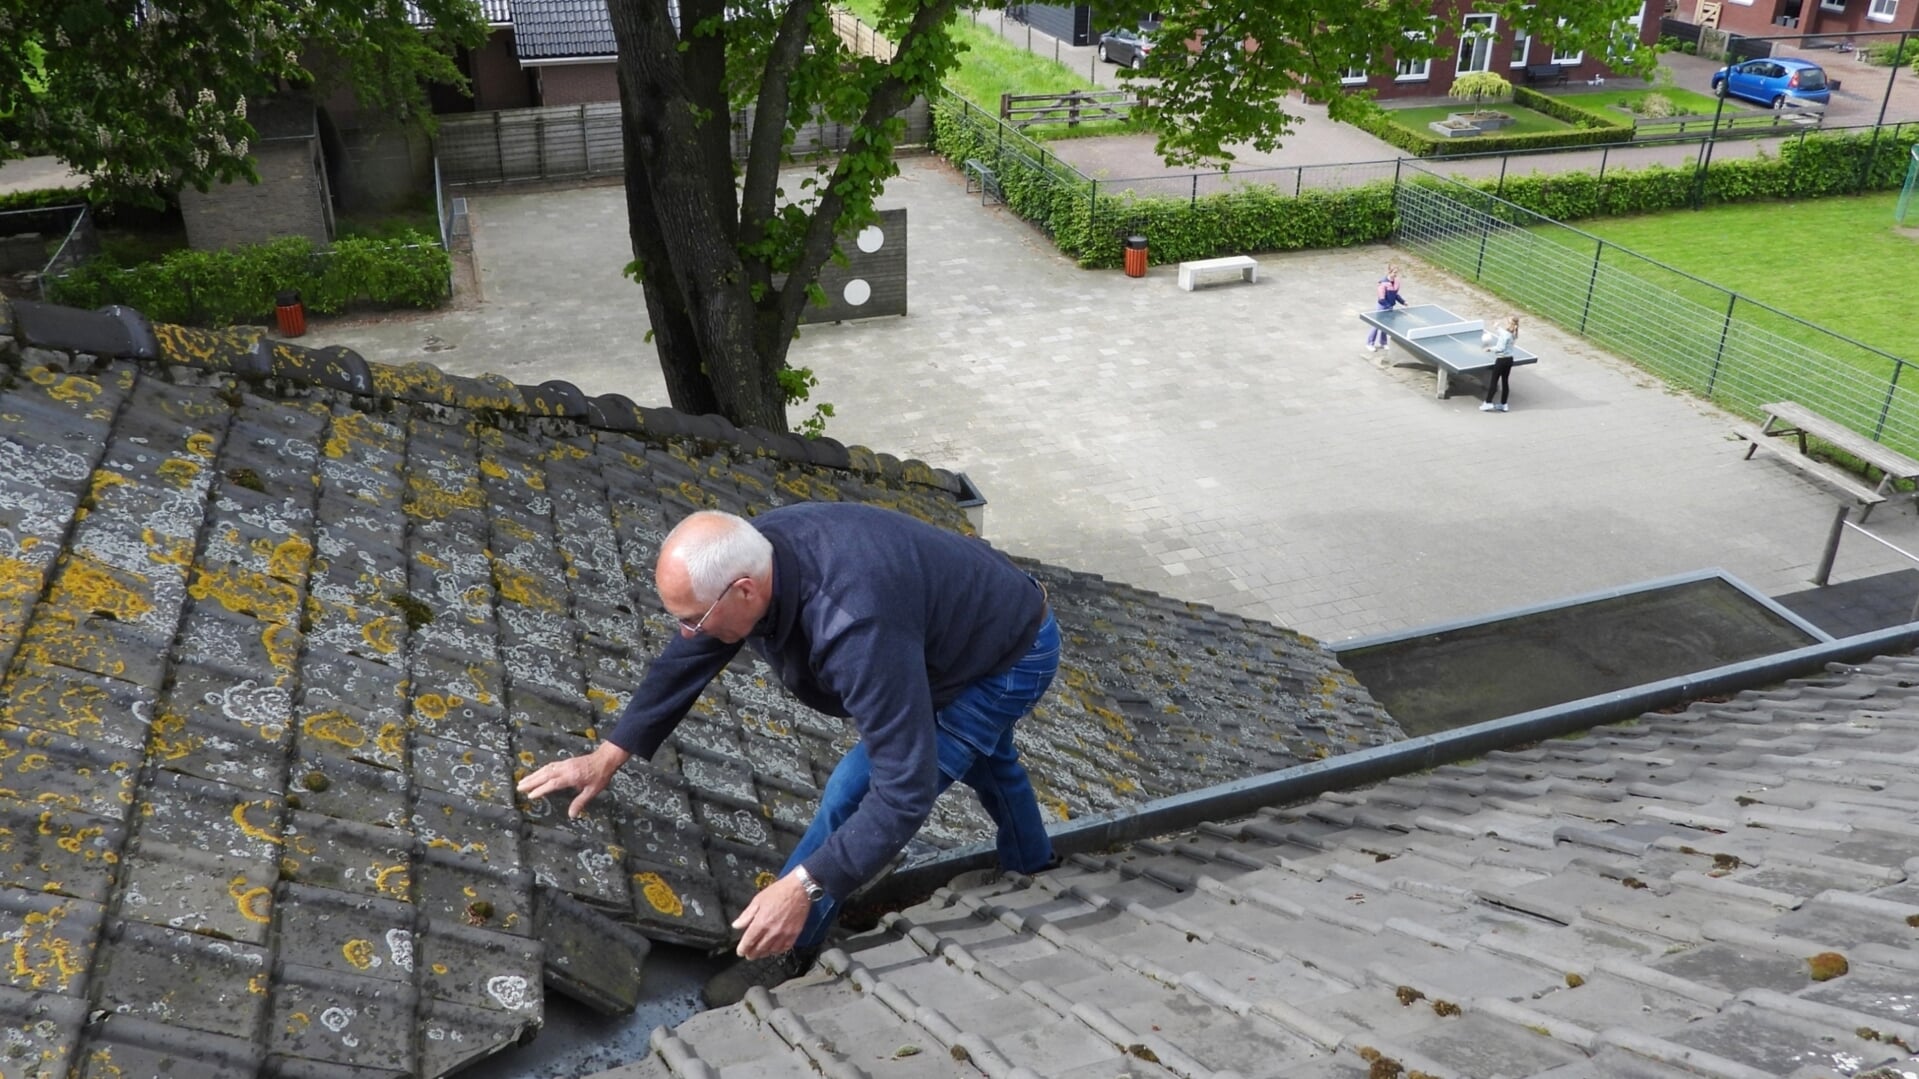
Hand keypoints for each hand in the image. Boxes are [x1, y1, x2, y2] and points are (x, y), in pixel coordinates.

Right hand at [516, 741, 630, 817]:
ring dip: (533, 775)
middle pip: (545, 775)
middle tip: (519, 788)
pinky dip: (541, 770)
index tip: (531, 795)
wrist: (605, 759)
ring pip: (546, 769)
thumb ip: (580, 802)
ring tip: (522, 782)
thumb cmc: (600, 776)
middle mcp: (565, 769)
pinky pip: (550, 766)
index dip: (541, 789)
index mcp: (571, 776)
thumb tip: (571, 815)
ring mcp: (564, 764)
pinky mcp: (565, 762)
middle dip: (531, 781)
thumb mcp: (593, 791)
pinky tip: (536, 774)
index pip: (553, 783)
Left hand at [731, 873, 812, 958]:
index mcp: (761, 922)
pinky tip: (774, 950)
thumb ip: (746, 915)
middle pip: (759, 949)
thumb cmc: (779, 892)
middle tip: (749, 955)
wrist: (799, 889)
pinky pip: (784, 948)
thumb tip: (736, 925)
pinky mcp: (794, 934)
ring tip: (760, 953)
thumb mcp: (758, 900)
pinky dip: (777, 951)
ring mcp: (784, 934)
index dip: (743, 949)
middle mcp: (772, 931)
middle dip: (752, 954)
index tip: (740, 952)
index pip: (748, 941)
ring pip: (771, 951)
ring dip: (763, 954)